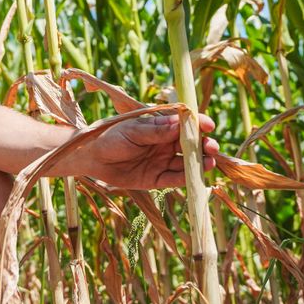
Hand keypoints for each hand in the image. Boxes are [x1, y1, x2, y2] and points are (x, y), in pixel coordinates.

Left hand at [82, 112, 219, 189]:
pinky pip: (175, 179)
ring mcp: (163, 162)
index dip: (200, 124)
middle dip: (205, 146)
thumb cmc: (111, 137)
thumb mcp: (133, 130)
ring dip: (200, 163)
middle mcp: (166, 145)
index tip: (209, 125)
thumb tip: (180, 123)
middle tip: (212, 147)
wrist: (92, 158)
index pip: (187, 125)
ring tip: (210, 162)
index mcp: (163, 127)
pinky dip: (186, 179)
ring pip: (187, 163)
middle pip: (193, 145)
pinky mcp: (157, 179)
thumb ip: (155, 130)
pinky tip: (195, 176)